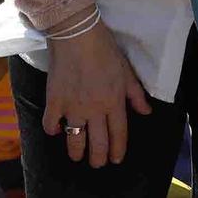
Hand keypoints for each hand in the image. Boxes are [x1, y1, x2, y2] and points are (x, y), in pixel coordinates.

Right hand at [44, 20, 149, 169]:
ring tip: (77, 156)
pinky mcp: (54, 101)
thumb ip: (136, 94)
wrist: (77, 34)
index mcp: (114, 102)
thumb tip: (146, 112)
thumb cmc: (104, 49)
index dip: (118, 151)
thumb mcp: (126, 71)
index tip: (115, 160)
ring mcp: (73, 107)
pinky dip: (53, 130)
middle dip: (98, 159)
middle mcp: (95, 110)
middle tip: (97, 163)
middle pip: (98, 144)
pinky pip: (51, 124)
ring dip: (77, 153)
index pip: (118, 135)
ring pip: (75, 141)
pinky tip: (56, 130)